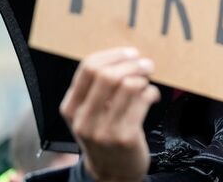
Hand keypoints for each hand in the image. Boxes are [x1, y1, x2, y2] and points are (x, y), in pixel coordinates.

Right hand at [60, 47, 160, 181]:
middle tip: (147, 64)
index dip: (113, 55)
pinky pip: (142, 100)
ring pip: (128, 85)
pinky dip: (151, 93)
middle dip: (132, 64)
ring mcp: (103, 130)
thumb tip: (124, 56)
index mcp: (71, 107)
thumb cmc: (105, 135)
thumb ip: (96, 89)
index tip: (130, 53)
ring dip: (144, 77)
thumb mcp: (90, 114)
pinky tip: (151, 97)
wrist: (111, 172)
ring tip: (148, 82)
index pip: (87, 68)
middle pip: (108, 74)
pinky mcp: (124, 137)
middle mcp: (83, 119)